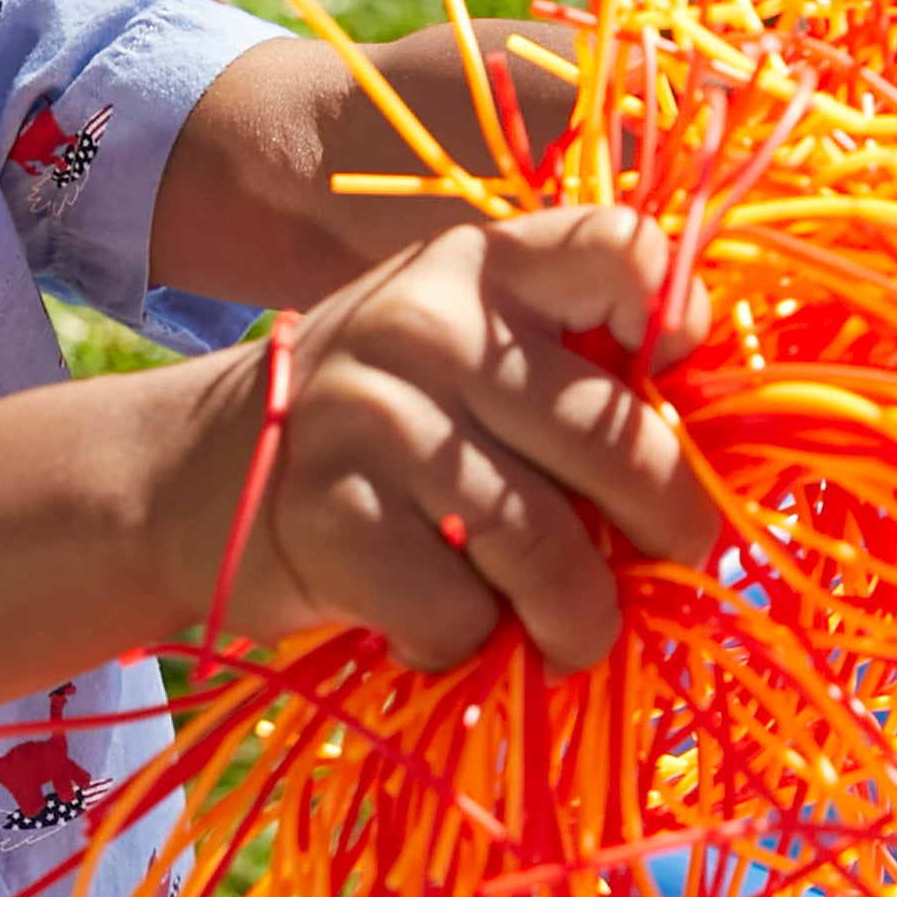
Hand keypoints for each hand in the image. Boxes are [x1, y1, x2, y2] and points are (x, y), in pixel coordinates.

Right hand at [170, 210, 714, 672]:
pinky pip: (460, 614)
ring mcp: (372, 420)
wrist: (192, 478)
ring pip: (547, 549)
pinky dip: (468, 644)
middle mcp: (428, 325)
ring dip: (579, 619)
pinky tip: (442, 628)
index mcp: (481, 265)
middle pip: (614, 438)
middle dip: (671, 525)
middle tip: (678, 560)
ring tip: (574, 635)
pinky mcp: (332, 519)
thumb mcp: (455, 347)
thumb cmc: (375, 421)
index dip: (673, 317)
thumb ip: (562, 363)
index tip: (675, 376)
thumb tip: (704, 464)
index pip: (619, 251)